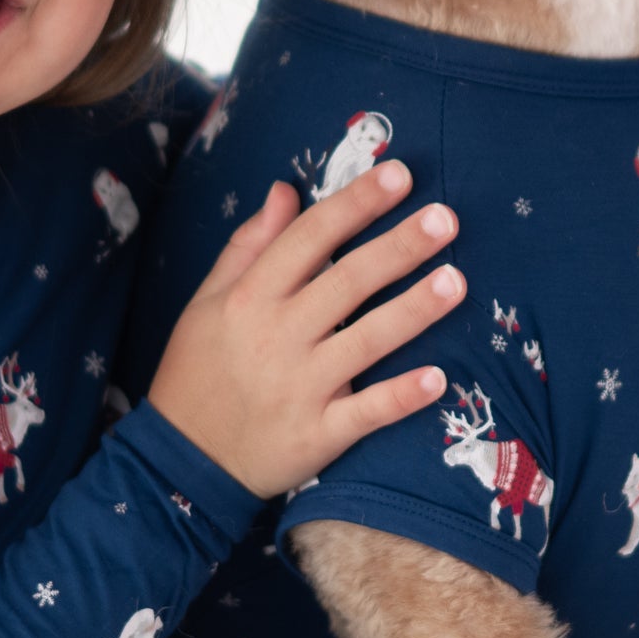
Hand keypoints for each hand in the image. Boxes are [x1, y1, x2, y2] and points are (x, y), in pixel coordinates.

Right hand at [146, 161, 460, 498]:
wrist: (182, 462)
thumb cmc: (196, 373)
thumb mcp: (205, 301)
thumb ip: (249, 245)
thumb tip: (285, 191)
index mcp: (249, 297)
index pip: (310, 238)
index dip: (356, 204)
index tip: (399, 176)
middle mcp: (277, 336)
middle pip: (348, 281)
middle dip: (399, 247)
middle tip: (446, 218)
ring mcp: (301, 387)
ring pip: (367, 340)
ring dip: (414, 310)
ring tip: (456, 281)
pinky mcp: (318, 435)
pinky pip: (367, 412)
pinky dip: (401, 397)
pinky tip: (440, 378)